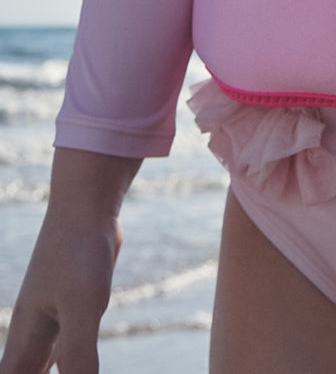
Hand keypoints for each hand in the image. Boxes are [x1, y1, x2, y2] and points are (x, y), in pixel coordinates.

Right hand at [0, 215, 120, 373]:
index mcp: (25, 341)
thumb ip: (78, 354)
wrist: (86, 202)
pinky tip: (85, 364)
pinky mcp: (73, 306)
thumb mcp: (82, 306)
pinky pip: (66, 348)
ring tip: (70, 372)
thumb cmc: (80, 250)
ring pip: (40, 364)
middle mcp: (32, 334)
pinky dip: (72, 365)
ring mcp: (51, 319)